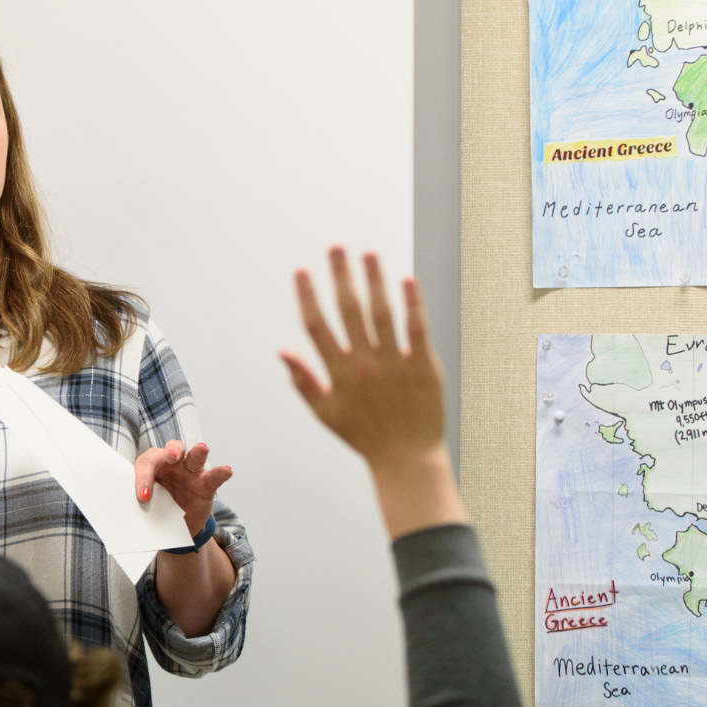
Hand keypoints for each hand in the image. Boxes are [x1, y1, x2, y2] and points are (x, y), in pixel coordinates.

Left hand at [135, 441, 232, 536]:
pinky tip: (226, 470)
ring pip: (195, 457)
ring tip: (201, 448)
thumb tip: (132, 507)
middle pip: (173, 448)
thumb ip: (140, 500)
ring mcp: (191, 473)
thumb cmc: (155, 507)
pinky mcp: (206, 485)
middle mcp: (173, 464)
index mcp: (153, 465)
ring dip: (198, 452)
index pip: (147, 463)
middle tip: (171, 456)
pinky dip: (221, 473)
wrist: (172, 525)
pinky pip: (214, 477)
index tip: (143, 497)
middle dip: (172, 451)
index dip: (143, 478)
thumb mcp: (145, 503)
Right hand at [281, 248, 445, 468]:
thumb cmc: (363, 436)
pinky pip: (417, 328)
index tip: (301, 271)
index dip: (307, 296)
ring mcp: (395, 364)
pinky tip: (406, 279)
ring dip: (374, 280)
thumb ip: (303, 382)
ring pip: (382, 313)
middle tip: (336, 247)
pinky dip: (412, 303)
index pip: (317, 327)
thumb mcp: (326, 413)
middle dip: (340, 276)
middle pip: (348, 311)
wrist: (407, 459)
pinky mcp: (424, 366)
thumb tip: (282, 351)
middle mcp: (364, 365)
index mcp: (338, 374)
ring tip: (368, 254)